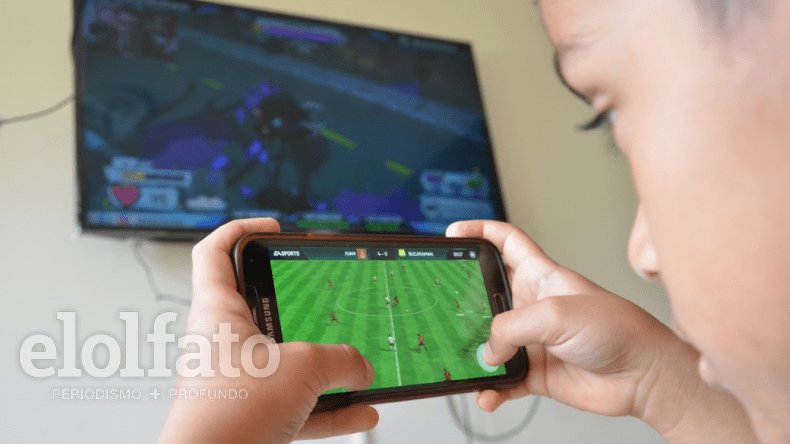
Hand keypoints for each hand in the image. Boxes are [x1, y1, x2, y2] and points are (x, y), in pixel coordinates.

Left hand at [158, 219, 377, 443]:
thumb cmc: (230, 414)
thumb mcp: (303, 369)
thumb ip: (341, 361)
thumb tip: (360, 367)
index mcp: (218, 312)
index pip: (215, 252)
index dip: (242, 230)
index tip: (273, 227)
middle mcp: (222, 343)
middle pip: (257, 306)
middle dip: (293, 303)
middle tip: (317, 296)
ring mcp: (236, 382)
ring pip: (283, 362)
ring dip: (321, 366)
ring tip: (356, 368)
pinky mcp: (249, 416)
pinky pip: (294, 405)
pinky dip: (326, 408)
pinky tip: (360, 411)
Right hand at [446, 220, 691, 420]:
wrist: (644, 376)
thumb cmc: (617, 330)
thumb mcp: (557, 314)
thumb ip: (511, 327)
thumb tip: (486, 351)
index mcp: (541, 275)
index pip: (505, 242)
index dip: (479, 232)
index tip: (453, 233)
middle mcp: (533, 305)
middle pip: (485, 296)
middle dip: (462, 303)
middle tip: (443, 310)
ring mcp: (533, 340)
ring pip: (489, 344)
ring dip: (473, 356)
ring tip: (463, 362)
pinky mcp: (536, 372)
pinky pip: (501, 381)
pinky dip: (489, 390)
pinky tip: (487, 394)